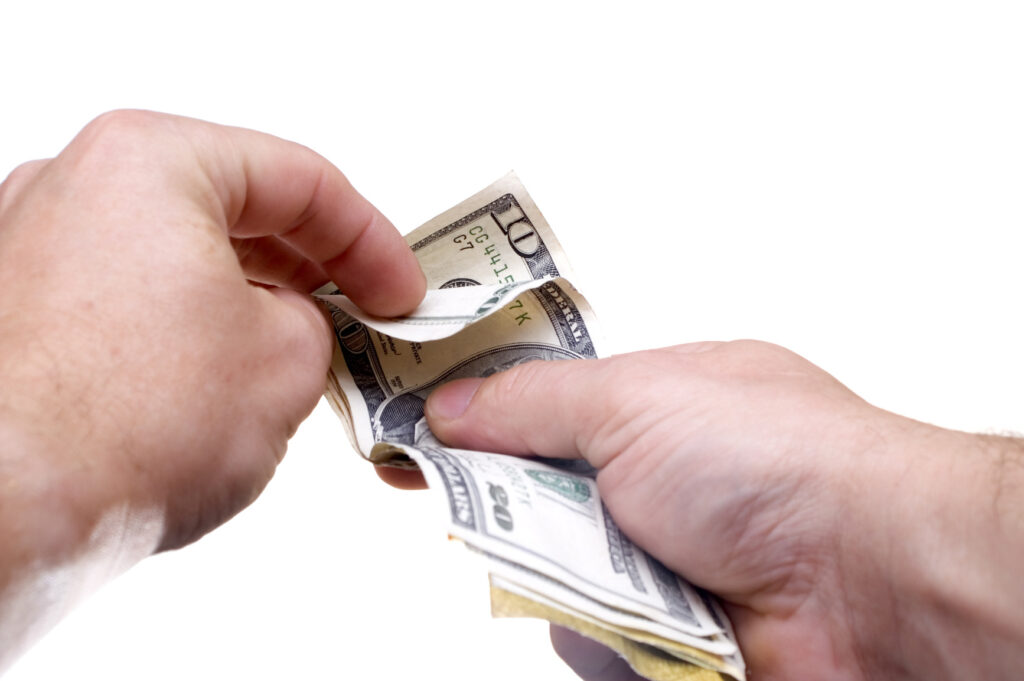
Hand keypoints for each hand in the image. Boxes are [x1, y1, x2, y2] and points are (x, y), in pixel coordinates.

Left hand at [0, 110, 423, 665]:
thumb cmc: (124, 426)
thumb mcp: (288, 361)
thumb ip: (316, 323)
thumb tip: (298, 328)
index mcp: (149, 161)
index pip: (299, 179)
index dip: (372, 241)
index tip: (401, 292)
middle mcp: (75, 184)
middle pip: (233, 210)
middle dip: (310, 270)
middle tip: (359, 317)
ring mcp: (30, 246)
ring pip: (179, 257)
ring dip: (250, 301)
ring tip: (298, 356)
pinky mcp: (15, 313)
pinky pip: (129, 300)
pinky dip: (189, 327)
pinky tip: (222, 380)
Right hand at [422, 341, 1023, 680]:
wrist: (870, 580)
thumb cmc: (780, 462)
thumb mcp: (631, 399)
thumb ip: (527, 400)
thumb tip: (448, 404)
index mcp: (650, 405)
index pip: (532, 404)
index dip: (469, 418)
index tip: (408, 432)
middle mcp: (654, 481)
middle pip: (527, 500)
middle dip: (512, 513)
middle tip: (531, 513)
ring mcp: (664, 559)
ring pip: (549, 580)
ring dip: (571, 580)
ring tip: (634, 569)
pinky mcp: (672, 632)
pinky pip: (590, 641)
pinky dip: (612, 637)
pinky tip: (660, 618)